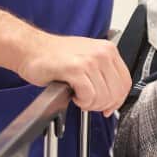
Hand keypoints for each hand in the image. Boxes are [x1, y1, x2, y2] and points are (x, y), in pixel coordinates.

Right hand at [15, 33, 130, 115]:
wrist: (31, 49)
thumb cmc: (56, 55)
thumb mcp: (87, 58)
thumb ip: (104, 75)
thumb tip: (114, 98)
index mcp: (108, 50)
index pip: (125, 82)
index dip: (117, 100)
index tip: (108, 107)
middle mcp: (101, 53)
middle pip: (116, 93)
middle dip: (102, 105)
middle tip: (88, 102)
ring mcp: (89, 61)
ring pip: (103, 97)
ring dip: (89, 104)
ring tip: (78, 96)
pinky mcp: (75, 69)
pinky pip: (88, 96)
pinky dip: (81, 101)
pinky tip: (73, 94)